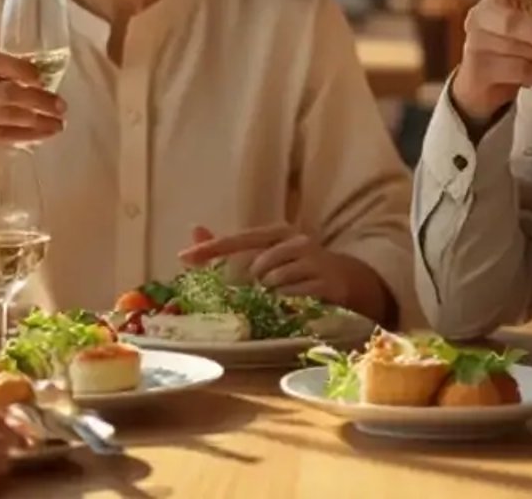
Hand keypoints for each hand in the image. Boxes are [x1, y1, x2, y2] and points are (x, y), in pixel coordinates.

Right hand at [0, 49, 64, 162]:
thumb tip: (42, 79)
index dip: (21, 67)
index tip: (44, 79)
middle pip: (6, 90)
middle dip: (39, 99)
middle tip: (62, 107)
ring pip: (6, 115)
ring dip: (38, 120)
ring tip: (59, 125)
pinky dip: (23, 136)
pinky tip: (40, 137)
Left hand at [177, 223, 354, 303]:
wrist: (347, 280)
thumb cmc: (299, 267)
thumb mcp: (267, 253)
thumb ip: (231, 246)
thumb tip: (195, 230)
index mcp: (277, 233)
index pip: (238, 239)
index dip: (211, 248)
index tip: (184, 257)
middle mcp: (295, 241)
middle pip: (257, 264)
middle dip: (253, 281)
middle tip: (260, 290)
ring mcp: (313, 260)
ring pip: (275, 280)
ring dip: (271, 293)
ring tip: (280, 296)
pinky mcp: (327, 282)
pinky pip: (294, 294)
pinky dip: (288, 301)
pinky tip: (294, 301)